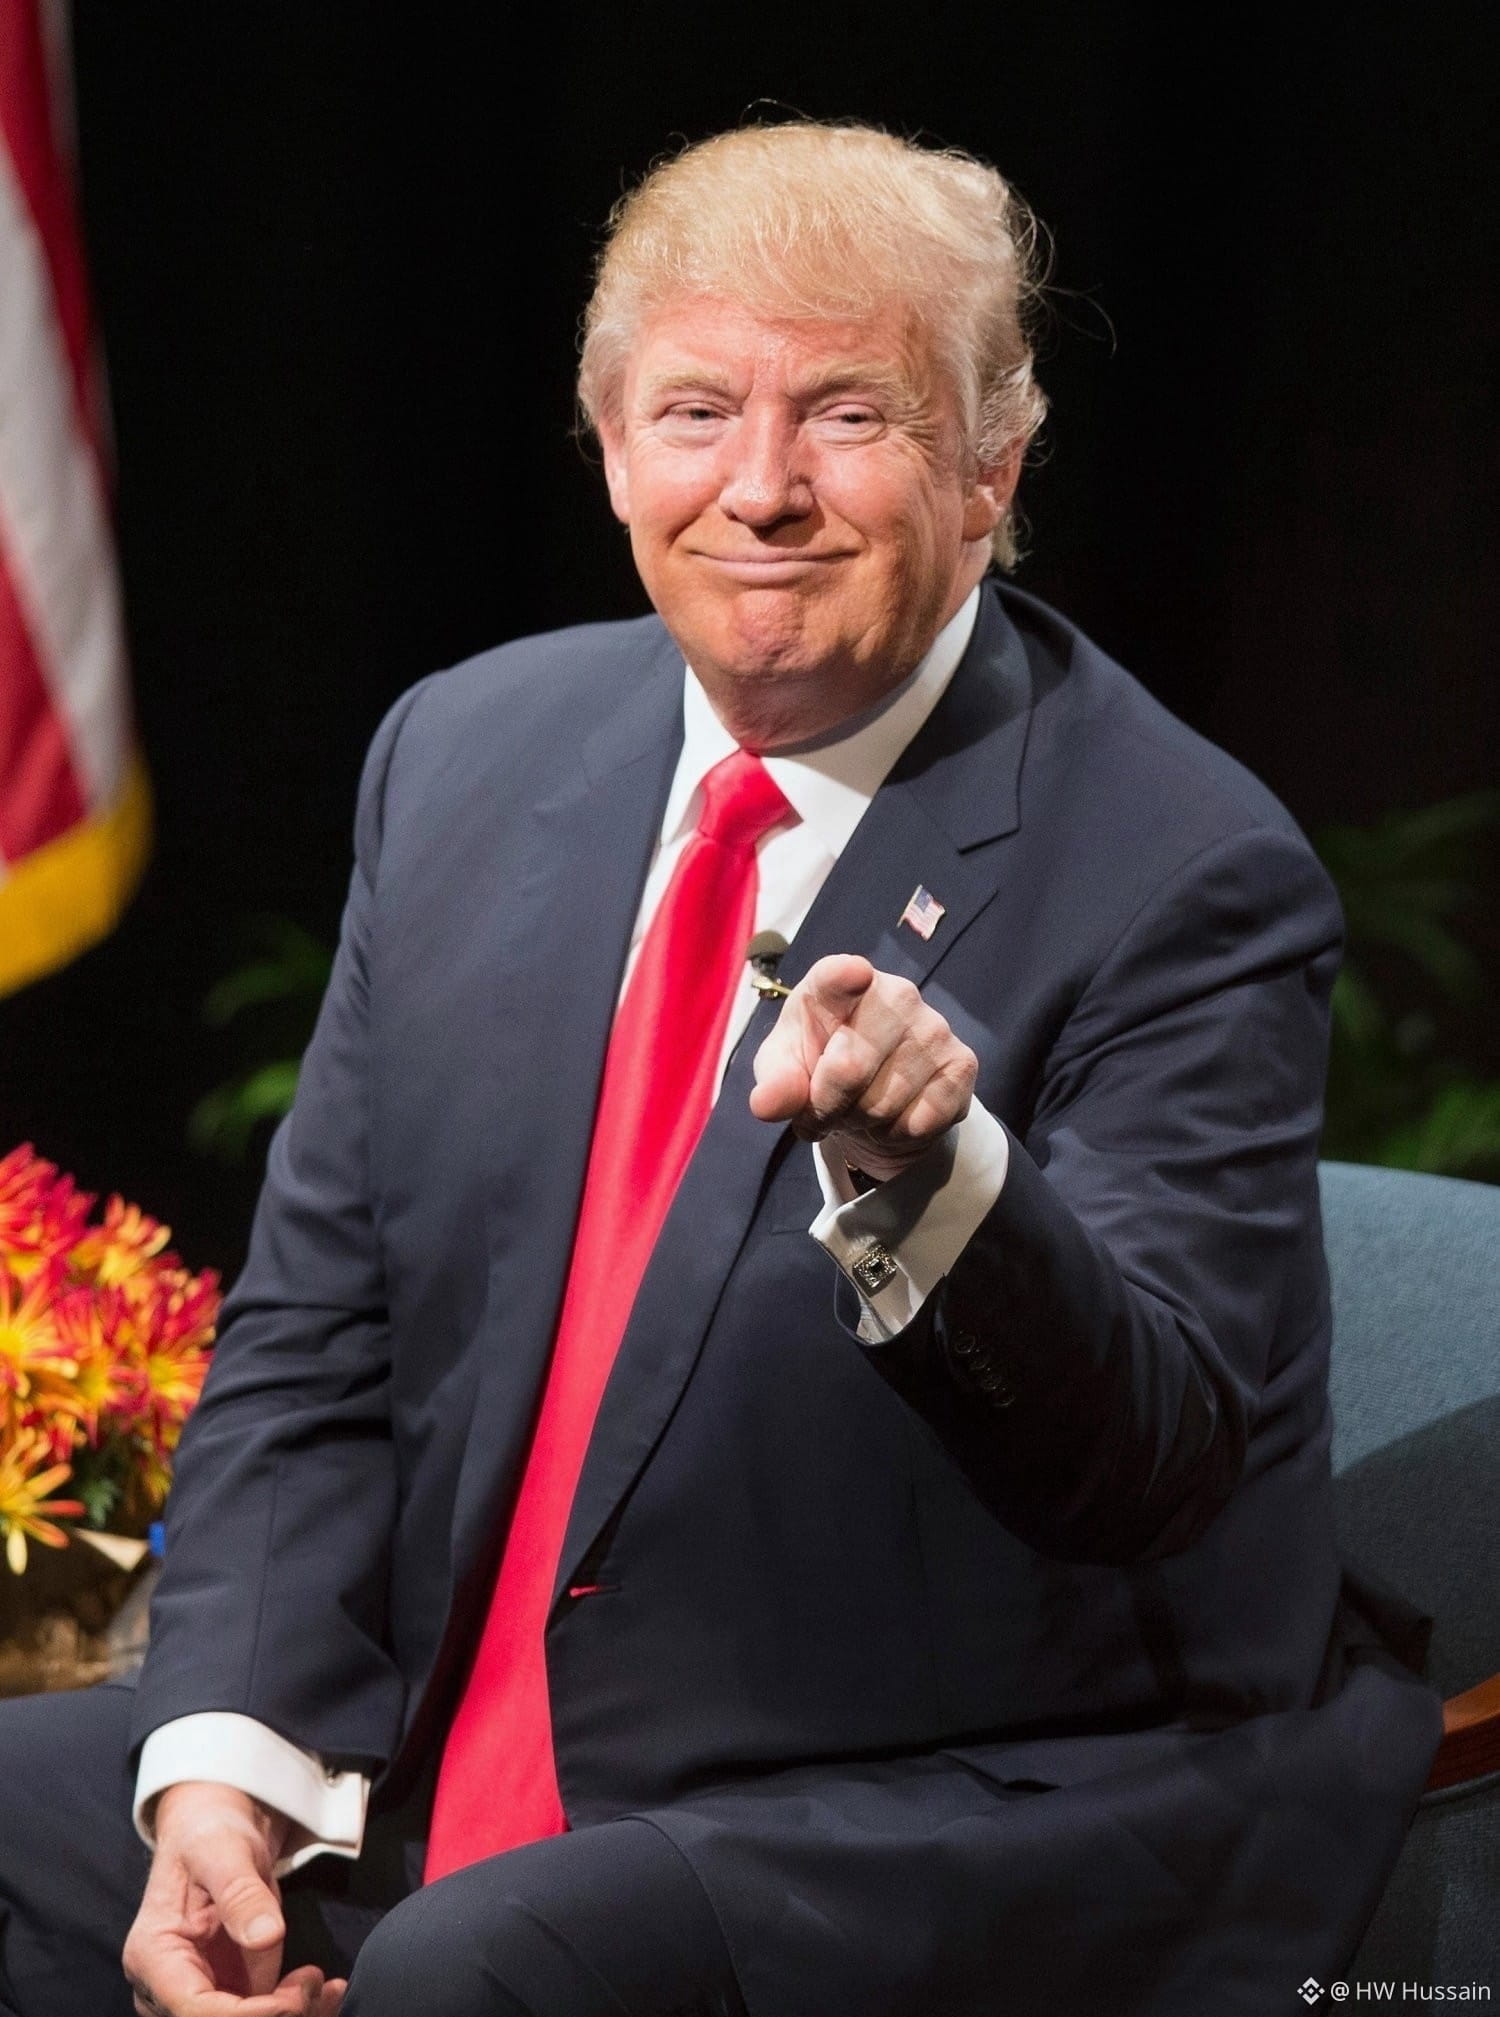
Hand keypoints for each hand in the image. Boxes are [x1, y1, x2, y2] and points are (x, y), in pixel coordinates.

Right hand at [122, 1783, 345, 2016]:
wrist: (215, 1834)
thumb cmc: (210, 1836)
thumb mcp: (223, 1851)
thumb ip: (241, 1893)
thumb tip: (268, 1936)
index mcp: (154, 1956)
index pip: (194, 2011)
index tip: (293, 1998)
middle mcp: (166, 1988)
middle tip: (316, 1984)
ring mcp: (198, 1993)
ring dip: (292, 2016)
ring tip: (328, 1987)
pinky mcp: (227, 1994)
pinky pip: (261, 2016)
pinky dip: (297, 2010)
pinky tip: (328, 1990)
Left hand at [749, 954, 977, 1181]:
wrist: (872, 1094)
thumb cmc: (818, 1066)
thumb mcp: (785, 1072)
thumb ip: (776, 1083)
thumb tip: (765, 1105)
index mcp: (837, 983)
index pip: (839, 976)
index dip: (845, 977)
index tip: (854, 974)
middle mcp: (895, 994)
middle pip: (848, 1071)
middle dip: (826, 1107)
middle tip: (824, 1109)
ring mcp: (934, 1027)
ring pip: (882, 1106)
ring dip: (860, 1125)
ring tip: (857, 1110)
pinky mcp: (962, 1064)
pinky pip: (918, 1123)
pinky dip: (895, 1135)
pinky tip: (892, 1116)